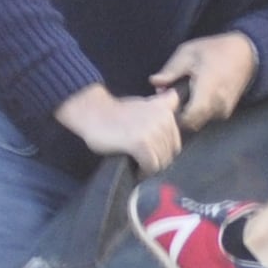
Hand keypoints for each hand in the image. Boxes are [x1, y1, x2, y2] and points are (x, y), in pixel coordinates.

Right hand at [54, 83, 185, 173]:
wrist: (92, 112)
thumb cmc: (115, 111)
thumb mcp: (145, 102)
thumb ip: (162, 104)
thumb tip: (175, 96)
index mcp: (165, 111)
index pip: (175, 143)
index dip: (162, 150)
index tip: (150, 150)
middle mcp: (163, 120)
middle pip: (169, 154)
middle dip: (156, 159)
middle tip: (140, 158)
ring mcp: (152, 132)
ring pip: (161, 162)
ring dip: (149, 166)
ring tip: (136, 161)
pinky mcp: (141, 144)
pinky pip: (151, 166)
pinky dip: (143, 171)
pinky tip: (135, 167)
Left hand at [149, 32, 258, 134]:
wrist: (244, 54)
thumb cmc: (214, 50)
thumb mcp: (188, 53)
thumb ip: (171, 70)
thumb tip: (154, 83)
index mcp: (208, 89)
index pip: (189, 118)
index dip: (174, 117)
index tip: (166, 106)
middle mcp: (218, 104)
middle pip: (191, 123)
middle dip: (179, 115)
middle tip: (171, 97)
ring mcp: (224, 111)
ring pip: (199, 122)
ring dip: (189, 112)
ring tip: (185, 93)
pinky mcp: (225, 113)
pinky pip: (207, 118)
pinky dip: (198, 111)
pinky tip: (195, 95)